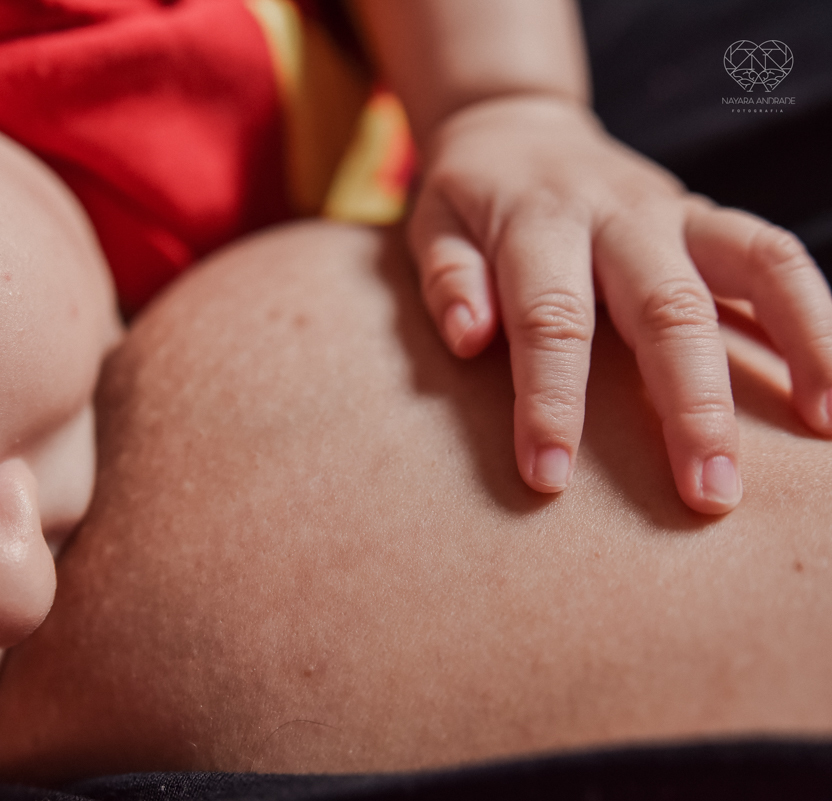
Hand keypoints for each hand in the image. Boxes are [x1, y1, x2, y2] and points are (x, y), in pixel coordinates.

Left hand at [409, 94, 831, 513]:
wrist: (517, 128)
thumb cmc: (470, 198)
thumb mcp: (433, 224)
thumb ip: (448, 278)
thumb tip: (471, 338)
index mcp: (539, 224)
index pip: (550, 321)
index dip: (551, 401)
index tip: (549, 477)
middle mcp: (618, 216)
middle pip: (667, 309)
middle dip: (691, 407)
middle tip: (709, 495)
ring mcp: (675, 214)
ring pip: (755, 266)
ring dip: (800, 344)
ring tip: (825, 426)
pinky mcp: (709, 220)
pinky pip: (777, 257)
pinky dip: (816, 314)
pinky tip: (829, 385)